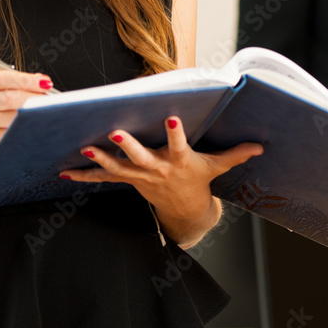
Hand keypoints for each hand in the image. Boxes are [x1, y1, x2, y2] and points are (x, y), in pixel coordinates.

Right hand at [0, 70, 53, 152]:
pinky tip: (38, 128)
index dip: (26, 81)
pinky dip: (28, 131)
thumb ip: (25, 83)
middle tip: (51, 101)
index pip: (3, 79)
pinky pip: (12, 135)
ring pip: (11, 118)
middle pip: (8, 98)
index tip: (45, 83)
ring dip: (32, 116)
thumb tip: (45, 83)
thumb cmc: (2, 109)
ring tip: (48, 114)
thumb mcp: (9, 90)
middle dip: (33, 99)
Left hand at [63, 116, 262, 244]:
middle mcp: (157, 168)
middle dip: (128, 145)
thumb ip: (236, 154)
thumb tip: (261, 146)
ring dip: (100, 158)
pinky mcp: (127, 180)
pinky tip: (66, 170)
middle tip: (115, 132)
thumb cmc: (198, 180)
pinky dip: (84, 175)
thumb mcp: (217, 166)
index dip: (174, 132)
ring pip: (117, 166)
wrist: (183, 211)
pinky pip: (103, 178)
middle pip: (141, 156)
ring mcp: (139, 176)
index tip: (172, 117)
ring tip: (84, 147)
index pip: (178, 144)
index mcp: (179, 161)